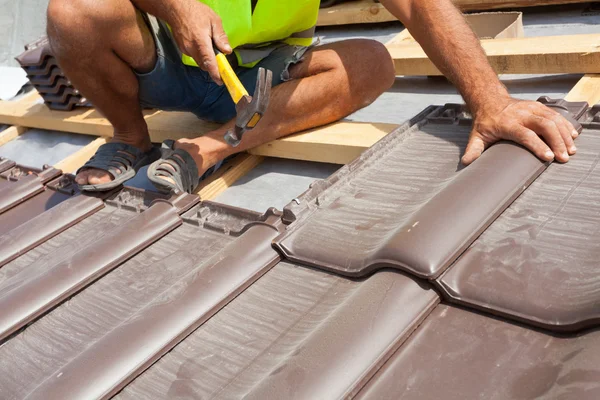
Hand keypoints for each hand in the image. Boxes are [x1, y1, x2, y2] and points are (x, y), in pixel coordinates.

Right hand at [167, 0, 230, 83]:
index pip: (209, 62)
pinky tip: (202, 44)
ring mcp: (185, 49)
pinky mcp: (182, 49)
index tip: (220, 81)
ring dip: (207, 60)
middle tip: (220, 61)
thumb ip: (221, 37)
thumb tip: (227, 51)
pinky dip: (200, 54)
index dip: (215, 73)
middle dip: (213, 66)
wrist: (176, 8)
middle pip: (205, 65)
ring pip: (199, 61)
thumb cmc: (196, 12)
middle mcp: (192, 48)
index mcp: (201, 42)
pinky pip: (194, 56)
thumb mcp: (214, 20)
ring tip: (210, 47)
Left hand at [462, 97, 578, 164]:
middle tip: (563, 157)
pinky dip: (565, 125)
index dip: (538, 145)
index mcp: (507, 123)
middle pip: (544, 125)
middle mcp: (522, 114)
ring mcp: (532, 109)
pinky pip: (556, 115)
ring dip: (564, 134)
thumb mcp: (476, 136)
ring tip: (571, 150)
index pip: (525, 135)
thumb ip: (473, 150)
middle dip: (557, 141)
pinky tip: (572, 136)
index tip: (549, 157)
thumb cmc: (485, 121)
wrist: (490, 100)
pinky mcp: (539, 107)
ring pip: (553, 119)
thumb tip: (466, 163)